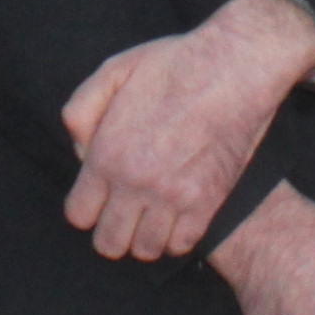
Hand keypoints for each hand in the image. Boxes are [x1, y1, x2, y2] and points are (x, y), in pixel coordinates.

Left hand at [60, 0, 314, 262]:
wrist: (234, 66)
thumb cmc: (174, 64)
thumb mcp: (113, 71)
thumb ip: (82, 111)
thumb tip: (80, 151)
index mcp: (107, 154)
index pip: (80, 215)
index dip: (88, 208)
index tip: (101, 198)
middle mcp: (135, 183)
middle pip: (109, 243)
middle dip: (112, 231)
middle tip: (125, 213)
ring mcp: (173, 196)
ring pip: (144, 250)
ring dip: (144, 236)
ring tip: (152, 216)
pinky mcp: (207, 202)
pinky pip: (181, 245)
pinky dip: (176, 238)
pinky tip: (178, 217)